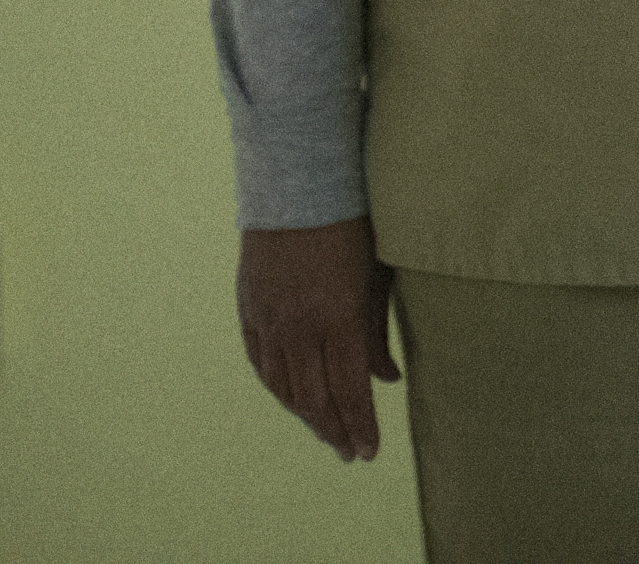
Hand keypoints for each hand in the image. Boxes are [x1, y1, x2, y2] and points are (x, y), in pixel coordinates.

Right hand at [236, 216, 398, 460]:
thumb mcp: (377, 278)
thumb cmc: (352, 227)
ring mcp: (270, 320)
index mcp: (338, 318)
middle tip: (349, 453)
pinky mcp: (249, 310)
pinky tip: (291, 398)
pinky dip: (277, 387)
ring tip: (325, 432)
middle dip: (334, 430)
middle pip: (315, 398)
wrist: (298, 186)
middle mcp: (300, 327)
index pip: (349, 390)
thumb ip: (378, 333)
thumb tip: (388, 379)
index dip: (360, 425)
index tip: (369, 452)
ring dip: (305, 415)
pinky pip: (261, 363)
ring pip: (284, 387)